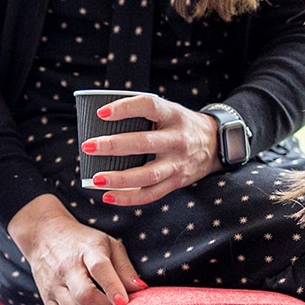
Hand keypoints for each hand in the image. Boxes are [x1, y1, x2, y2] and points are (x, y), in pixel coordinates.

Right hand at [7, 194, 144, 304]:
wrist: (43, 235)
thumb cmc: (83, 242)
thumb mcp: (108, 245)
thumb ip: (125, 268)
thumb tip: (141, 291)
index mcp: (87, 250)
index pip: (99, 268)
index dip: (113, 288)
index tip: (124, 304)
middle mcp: (66, 268)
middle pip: (85, 297)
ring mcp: (53, 285)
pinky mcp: (45, 298)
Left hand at [83, 93, 220, 205]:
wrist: (217, 144)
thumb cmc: (180, 124)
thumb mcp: (169, 111)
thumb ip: (142, 113)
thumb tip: (97, 118)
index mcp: (174, 115)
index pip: (149, 106)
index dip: (125, 108)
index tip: (101, 113)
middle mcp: (178, 139)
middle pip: (144, 144)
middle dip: (113, 146)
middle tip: (87, 146)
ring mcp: (179, 163)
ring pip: (148, 175)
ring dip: (120, 178)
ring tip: (96, 178)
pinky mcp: (177, 182)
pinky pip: (152, 194)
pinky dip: (129, 198)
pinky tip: (108, 196)